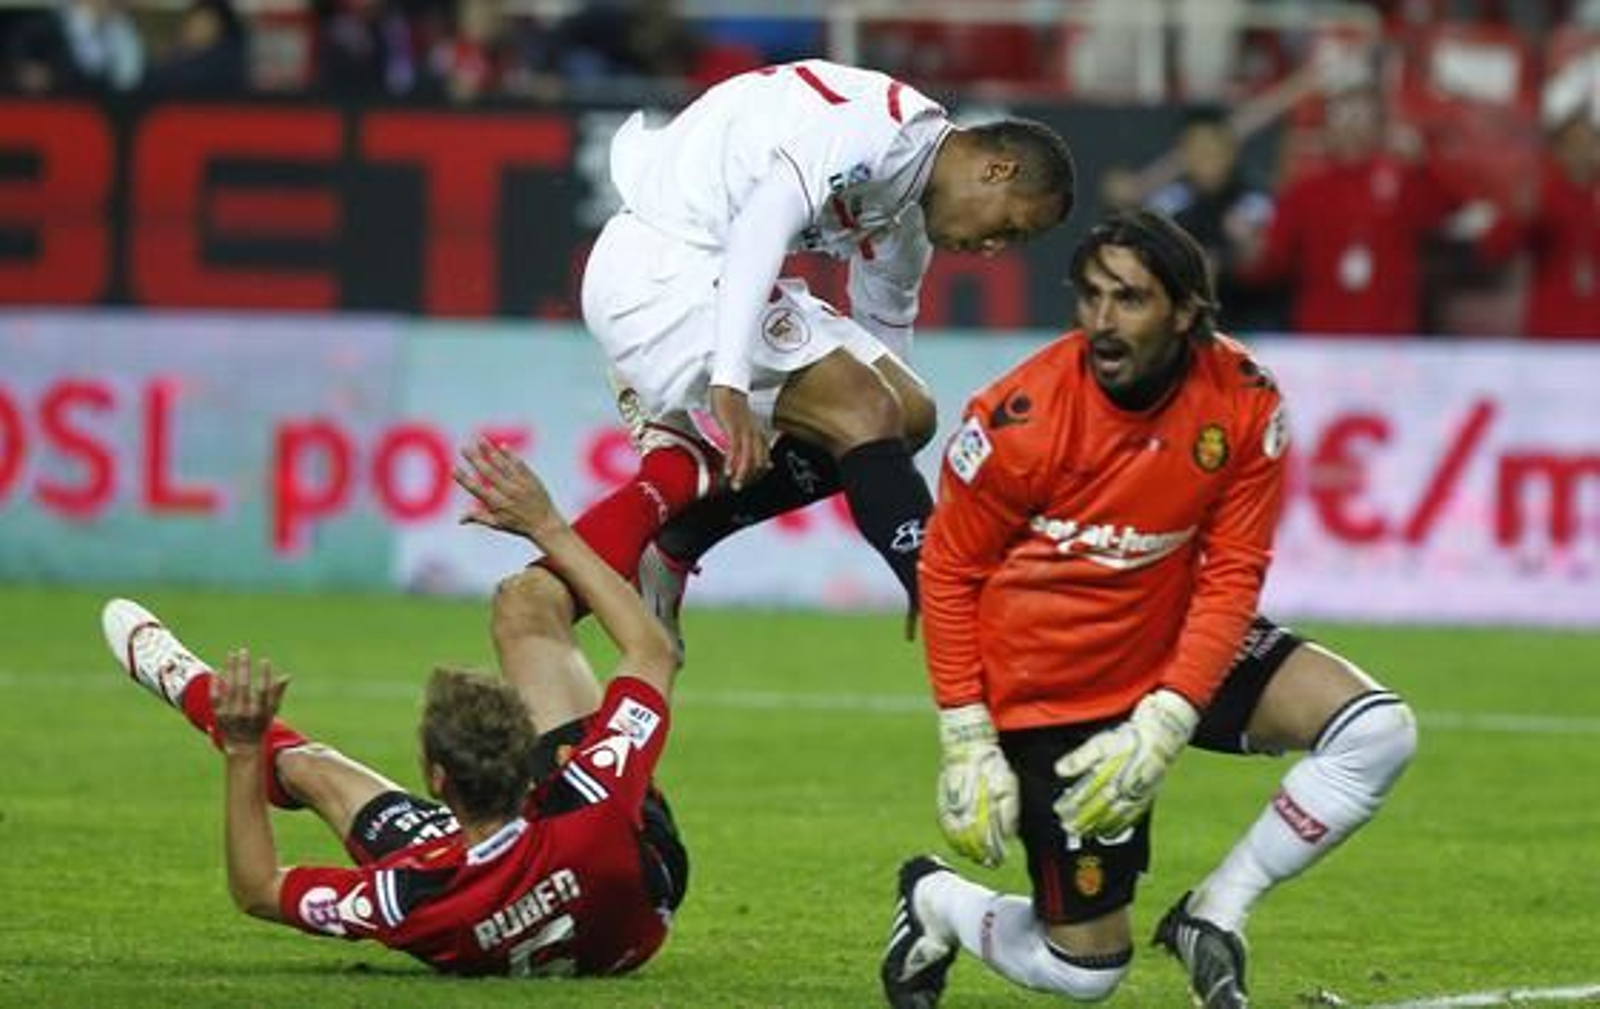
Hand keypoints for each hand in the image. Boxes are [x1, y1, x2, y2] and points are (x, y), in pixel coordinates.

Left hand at [213, 648, 289, 752]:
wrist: (242, 746)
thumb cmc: (260, 726)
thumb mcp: (272, 712)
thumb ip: (277, 694)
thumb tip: (286, 676)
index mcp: (260, 712)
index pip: (263, 690)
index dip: (264, 675)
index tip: (264, 660)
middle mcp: (244, 713)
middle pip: (243, 686)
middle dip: (243, 667)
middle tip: (243, 651)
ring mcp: (230, 714)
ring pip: (229, 687)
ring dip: (230, 669)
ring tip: (232, 655)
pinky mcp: (218, 715)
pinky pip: (215, 696)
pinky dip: (216, 683)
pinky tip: (219, 670)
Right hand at [454, 436, 565, 540]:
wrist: (545, 524)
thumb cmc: (519, 525)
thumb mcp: (498, 524)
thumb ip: (479, 517)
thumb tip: (460, 519)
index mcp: (497, 505)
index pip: (477, 490)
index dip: (464, 479)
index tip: (453, 469)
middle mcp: (508, 493)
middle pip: (489, 473)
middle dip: (475, 459)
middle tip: (464, 447)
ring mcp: (520, 485)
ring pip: (503, 465)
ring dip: (490, 451)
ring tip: (479, 439)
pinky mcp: (531, 479)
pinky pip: (520, 465)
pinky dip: (511, 455)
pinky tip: (502, 446)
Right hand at [709, 385, 768, 490]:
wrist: (728, 386)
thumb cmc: (732, 405)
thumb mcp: (742, 424)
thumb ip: (749, 438)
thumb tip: (752, 450)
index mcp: (757, 433)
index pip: (763, 458)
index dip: (757, 472)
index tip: (748, 482)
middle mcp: (754, 433)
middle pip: (758, 460)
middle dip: (750, 477)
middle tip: (739, 487)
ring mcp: (745, 430)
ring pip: (748, 456)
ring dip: (742, 473)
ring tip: (735, 485)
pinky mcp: (734, 427)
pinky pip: (735, 448)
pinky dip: (732, 461)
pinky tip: (728, 471)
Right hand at [935, 704, 1017, 867]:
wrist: (967, 748)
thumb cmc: (992, 767)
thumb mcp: (1008, 786)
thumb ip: (1008, 812)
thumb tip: (1007, 836)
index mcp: (980, 805)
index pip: (985, 838)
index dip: (991, 852)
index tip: (998, 860)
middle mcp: (963, 809)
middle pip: (970, 840)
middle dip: (980, 854)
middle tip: (990, 863)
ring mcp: (950, 806)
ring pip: (956, 836)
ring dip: (966, 850)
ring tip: (976, 858)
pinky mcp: (942, 803)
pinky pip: (945, 827)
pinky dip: (952, 839)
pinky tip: (959, 845)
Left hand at [1052, 689, 1198, 837]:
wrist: (1159, 738)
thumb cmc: (1127, 739)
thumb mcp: (1100, 743)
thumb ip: (1080, 758)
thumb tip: (1059, 770)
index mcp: (1110, 773)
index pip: (1086, 794)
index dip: (1071, 805)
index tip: (1059, 810)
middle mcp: (1123, 787)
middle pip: (1098, 809)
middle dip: (1081, 820)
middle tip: (1067, 827)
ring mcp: (1136, 795)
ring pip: (1113, 817)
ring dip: (1096, 827)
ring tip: (1083, 833)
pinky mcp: (1146, 799)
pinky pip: (1130, 818)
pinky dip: (1117, 828)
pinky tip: (1107, 833)